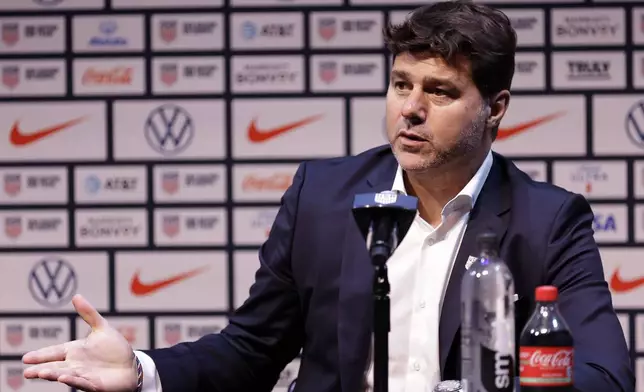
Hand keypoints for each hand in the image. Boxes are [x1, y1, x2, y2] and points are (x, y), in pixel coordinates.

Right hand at [22, 294, 138, 391]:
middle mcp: (76, 365)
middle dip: (41, 369)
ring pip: (65, 375)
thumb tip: (76, 296)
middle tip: (27, 372)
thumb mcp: (102, 328)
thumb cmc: (115, 349)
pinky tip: (63, 378)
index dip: (41, 355)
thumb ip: (88, 314)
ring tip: (42, 373)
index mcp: (75, 351)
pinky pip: (82, 383)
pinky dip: (73, 381)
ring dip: (54, 375)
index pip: (54, 352)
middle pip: (55, 367)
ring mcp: (84, 376)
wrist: (132, 366)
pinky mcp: (94, 385)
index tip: (26, 358)